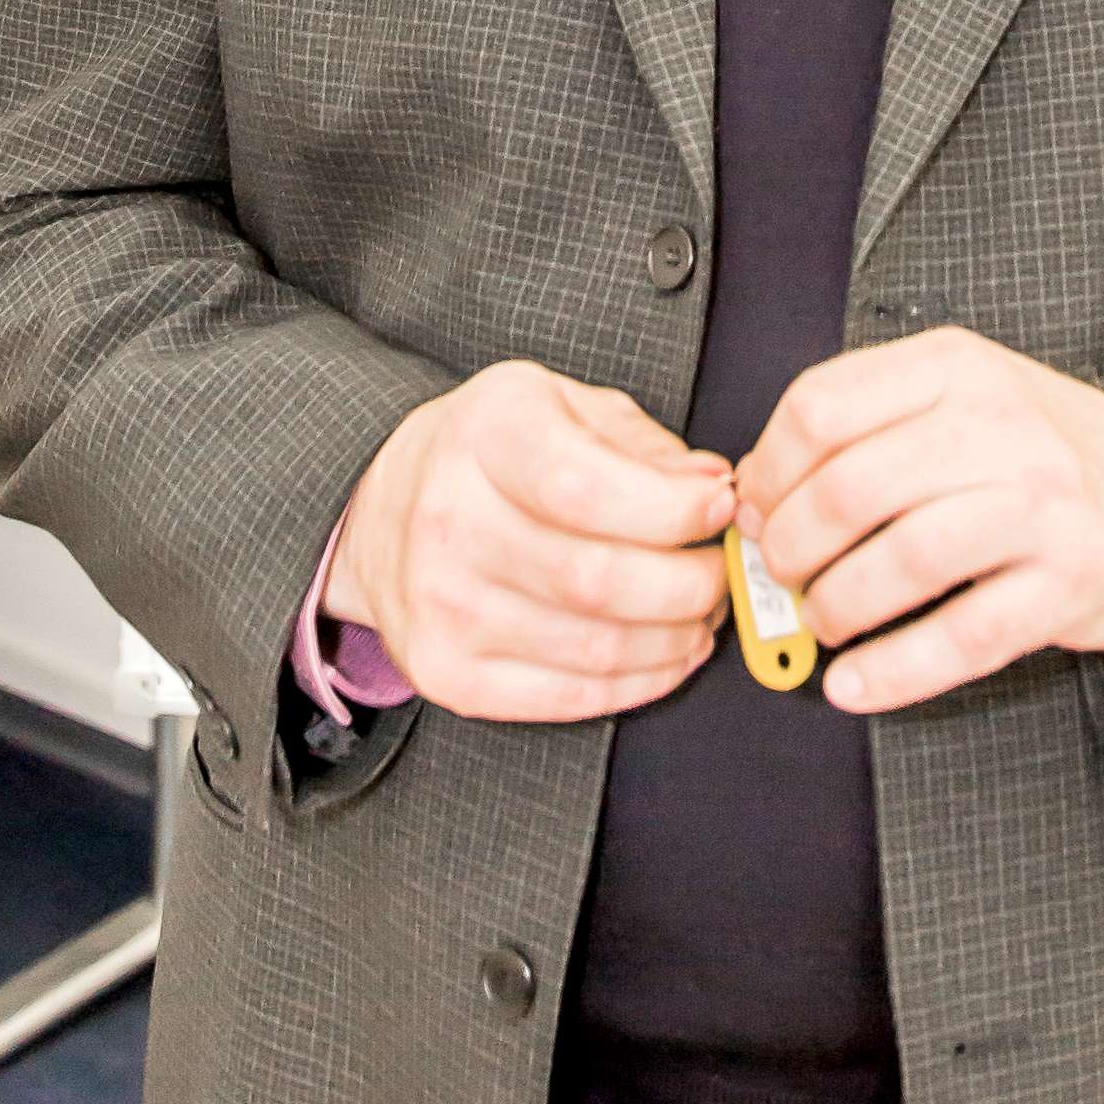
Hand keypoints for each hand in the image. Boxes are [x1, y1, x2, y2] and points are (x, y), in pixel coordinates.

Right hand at [326, 361, 733, 721]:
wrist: (381, 510)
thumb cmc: (495, 453)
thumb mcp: (563, 405)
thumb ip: (644, 445)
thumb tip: (714, 492)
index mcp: (487, 433)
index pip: (588, 490)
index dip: (674, 512)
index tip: (721, 511)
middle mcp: (450, 520)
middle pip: (599, 581)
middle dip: (692, 585)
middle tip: (723, 573)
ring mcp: (441, 607)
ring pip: (596, 647)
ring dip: (678, 638)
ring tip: (703, 613)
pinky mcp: (446, 674)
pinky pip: (570, 697)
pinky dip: (642, 682)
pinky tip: (669, 653)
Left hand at [732, 325, 1103, 712]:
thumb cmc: (1031, 450)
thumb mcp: (956, 395)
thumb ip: (864, 424)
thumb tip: (755, 492)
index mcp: (954, 368)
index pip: (821, 408)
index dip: (768, 470)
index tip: (753, 509)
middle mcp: (999, 428)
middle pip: (849, 489)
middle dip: (789, 547)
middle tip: (781, 574)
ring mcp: (1040, 507)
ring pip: (902, 562)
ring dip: (835, 607)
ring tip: (823, 621)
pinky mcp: (1068, 585)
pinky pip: (962, 638)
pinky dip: (893, 672)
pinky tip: (852, 685)